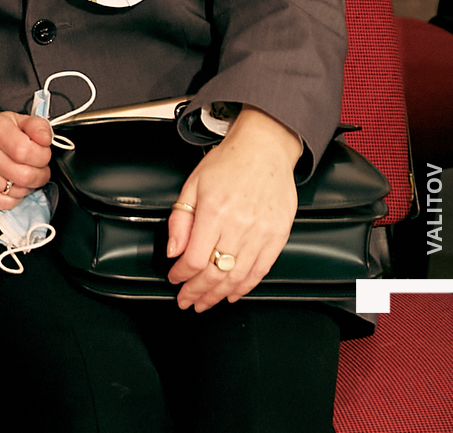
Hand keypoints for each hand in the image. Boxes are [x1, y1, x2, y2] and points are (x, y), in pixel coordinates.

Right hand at [0, 111, 53, 210]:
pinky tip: (8, 185)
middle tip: (36, 168)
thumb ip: (38, 127)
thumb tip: (45, 138)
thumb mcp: (19, 122)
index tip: (41, 154)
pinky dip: (13, 198)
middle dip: (39, 175)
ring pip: (17, 192)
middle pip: (25, 175)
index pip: (26, 151)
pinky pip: (6, 204)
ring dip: (26, 187)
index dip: (42, 157)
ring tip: (19, 175)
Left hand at [167, 106, 300, 310]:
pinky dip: (245, 286)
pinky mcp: (279, 236)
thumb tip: (173, 252)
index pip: (195, 258)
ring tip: (205, 302)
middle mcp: (239, 224)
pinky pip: (261, 270)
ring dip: (218, 294)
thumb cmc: (227, 164)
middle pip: (216, 272)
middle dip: (197, 291)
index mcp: (214, 211)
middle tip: (187, 301)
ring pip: (238, 276)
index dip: (182, 275)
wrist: (265, 150)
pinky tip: (232, 294)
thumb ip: (180, 220)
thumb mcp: (192, 185)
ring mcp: (262, 232)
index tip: (174, 279)